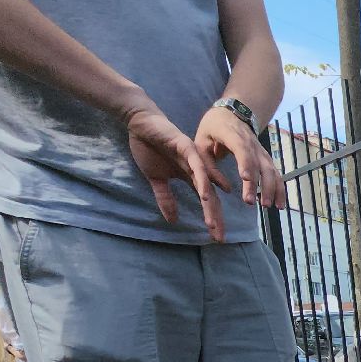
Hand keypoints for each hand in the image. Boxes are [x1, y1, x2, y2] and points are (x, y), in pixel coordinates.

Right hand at [122, 102, 224, 240]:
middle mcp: (197, 169)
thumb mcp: (156, 179)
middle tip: (219, 237)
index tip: (216, 238)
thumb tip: (172, 220)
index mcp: (191, 177)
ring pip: (206, 185)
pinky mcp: (186, 147)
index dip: (211, 219)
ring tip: (213, 223)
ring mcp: (193, 158)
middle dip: (215, 218)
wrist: (140, 123)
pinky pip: (197, 166)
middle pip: (211, 197)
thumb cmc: (148, 147)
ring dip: (211, 205)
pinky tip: (205, 195)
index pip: (206, 202)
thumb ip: (165, 198)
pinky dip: (202, 180)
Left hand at [195, 105, 281, 208]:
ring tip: (267, 206)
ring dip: (272, 189)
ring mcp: (261, 150)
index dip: (246, 163)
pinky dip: (279, 188)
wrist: (232, 111)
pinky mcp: (266, 158)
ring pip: (271, 170)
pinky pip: (275, 173)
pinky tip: (279, 204)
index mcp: (232, 135)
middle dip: (258, 184)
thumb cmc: (213, 127)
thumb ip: (208, 164)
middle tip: (250, 202)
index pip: (242, 149)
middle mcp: (251, 143)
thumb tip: (225, 189)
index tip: (246, 178)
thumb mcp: (201, 141)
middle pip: (259, 164)